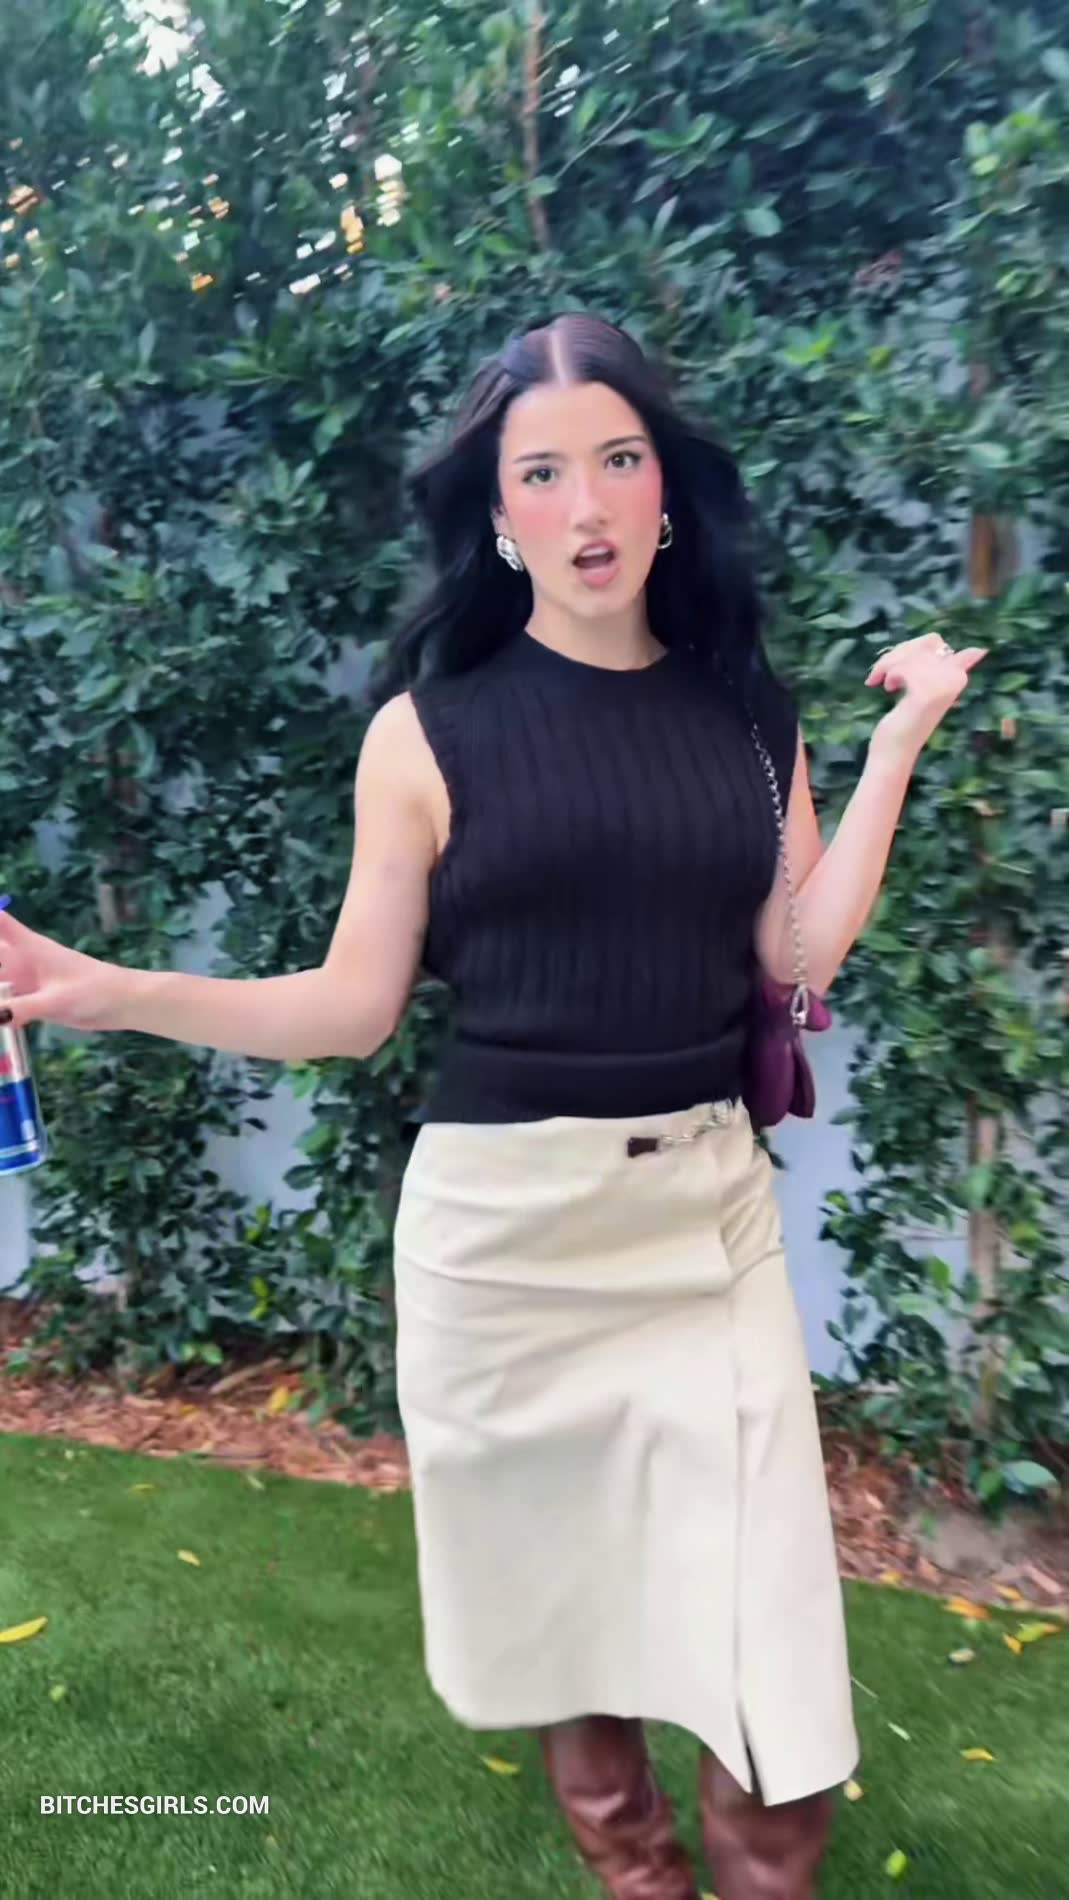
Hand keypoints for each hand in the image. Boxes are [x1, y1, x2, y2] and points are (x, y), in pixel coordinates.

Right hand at [0, 906, 133, 1032]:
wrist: (123, 1003)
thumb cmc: (94, 991)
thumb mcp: (57, 1000)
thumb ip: (23, 1008)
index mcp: (29, 948)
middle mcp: (23, 960)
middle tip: (1, 981)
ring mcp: (26, 980)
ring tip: (1, 1001)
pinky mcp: (32, 1000)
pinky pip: (4, 1000)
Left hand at [865, 629, 987, 764]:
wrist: (894, 753)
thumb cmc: (904, 722)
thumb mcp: (920, 688)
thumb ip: (932, 666)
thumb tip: (976, 650)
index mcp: (958, 679)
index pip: (959, 650)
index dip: (935, 648)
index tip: (939, 660)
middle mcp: (957, 681)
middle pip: (930, 642)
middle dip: (901, 651)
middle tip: (884, 672)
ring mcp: (943, 688)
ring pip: (914, 653)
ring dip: (890, 663)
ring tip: (884, 681)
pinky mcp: (925, 695)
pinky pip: (905, 668)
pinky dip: (890, 674)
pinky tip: (888, 688)